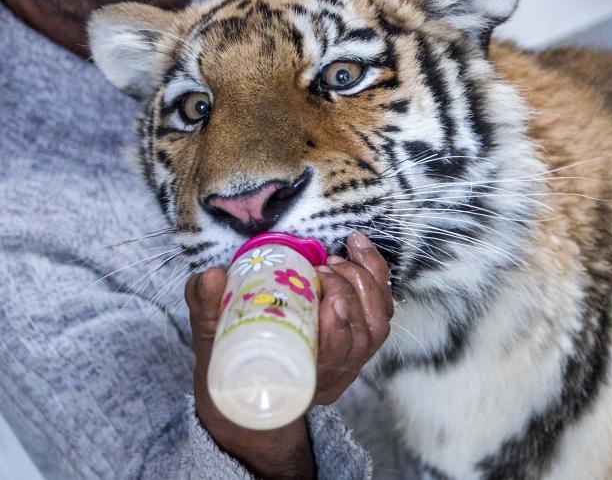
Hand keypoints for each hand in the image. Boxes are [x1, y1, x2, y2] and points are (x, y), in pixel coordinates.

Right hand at [184, 231, 392, 477]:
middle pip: (361, 338)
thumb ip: (206, 307)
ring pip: (377, 324)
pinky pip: (383, 309)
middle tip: (322, 268)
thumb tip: (210, 276)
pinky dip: (377, 276)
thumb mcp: (211, 337)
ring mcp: (351, 360)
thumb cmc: (231, 358)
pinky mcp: (361, 337)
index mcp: (301, 385)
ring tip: (336, 259)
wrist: (248, 378)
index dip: (337, 330)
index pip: (334, 362)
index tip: (323, 294)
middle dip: (348, 294)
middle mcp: (333, 377)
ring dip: (365, 283)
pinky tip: (359, 248)